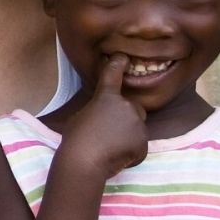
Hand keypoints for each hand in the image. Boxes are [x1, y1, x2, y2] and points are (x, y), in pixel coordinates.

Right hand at [57, 54, 147, 181]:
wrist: (85, 161)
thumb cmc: (76, 139)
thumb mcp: (81, 117)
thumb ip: (96, 111)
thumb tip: (102, 116)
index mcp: (107, 97)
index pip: (113, 75)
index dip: (118, 64)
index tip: (122, 58)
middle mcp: (126, 106)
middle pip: (133, 108)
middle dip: (126, 118)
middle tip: (109, 133)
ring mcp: (137, 124)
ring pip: (136, 128)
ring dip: (128, 136)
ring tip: (110, 148)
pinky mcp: (143, 143)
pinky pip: (139, 146)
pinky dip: (131, 153)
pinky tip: (117, 157)